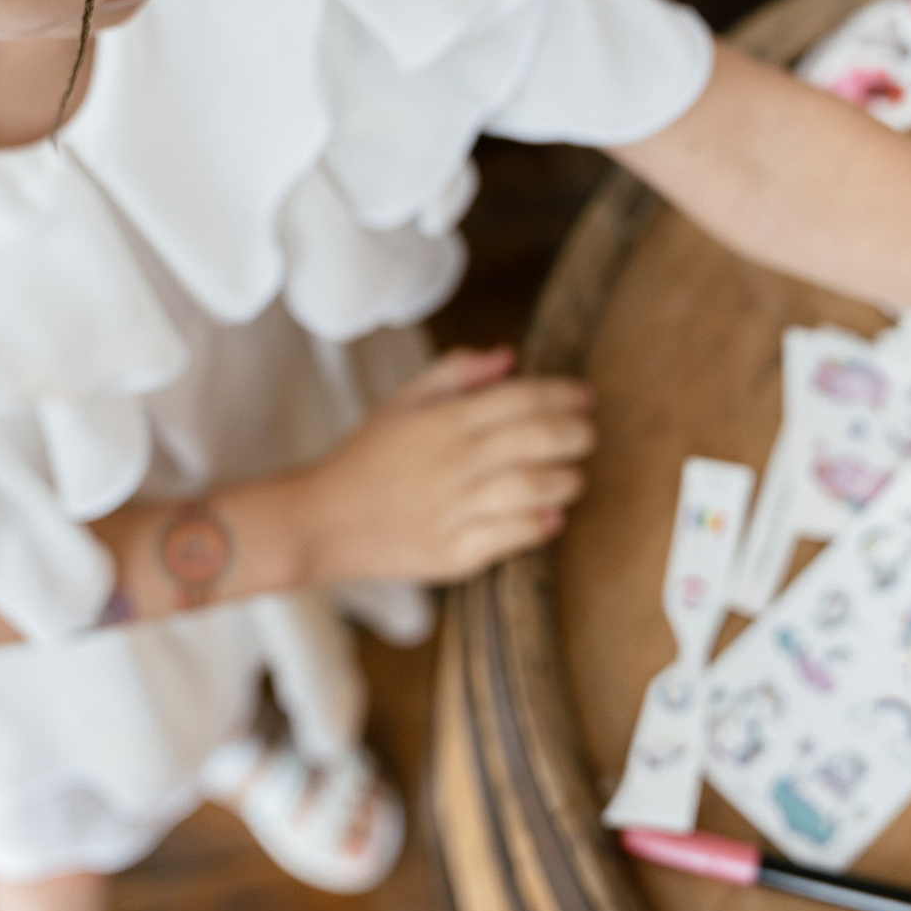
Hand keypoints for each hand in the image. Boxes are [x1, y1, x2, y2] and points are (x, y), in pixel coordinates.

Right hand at [294, 347, 594, 585]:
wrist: (322, 520)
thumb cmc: (368, 457)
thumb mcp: (403, 401)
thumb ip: (457, 372)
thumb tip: (510, 357)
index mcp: (444, 420)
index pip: (521, 397)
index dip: (563, 394)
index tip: (585, 397)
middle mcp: (454, 462)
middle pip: (537, 439)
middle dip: (577, 434)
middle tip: (588, 435)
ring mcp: (455, 509)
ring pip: (533, 488)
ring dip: (567, 480)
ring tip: (574, 476)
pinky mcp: (454, 553)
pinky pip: (511, 537)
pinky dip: (539, 525)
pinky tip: (551, 516)